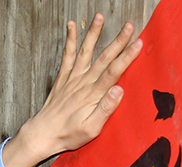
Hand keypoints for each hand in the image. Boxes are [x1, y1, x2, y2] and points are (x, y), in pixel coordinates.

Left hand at [1, 14, 141, 166]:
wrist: (43, 133)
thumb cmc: (68, 134)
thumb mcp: (91, 129)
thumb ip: (105, 109)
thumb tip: (119, 90)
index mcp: (94, 94)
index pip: (114, 71)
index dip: (127, 56)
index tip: (138, 43)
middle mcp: (84, 82)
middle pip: (104, 58)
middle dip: (118, 41)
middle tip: (130, 27)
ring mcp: (72, 78)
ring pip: (86, 51)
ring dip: (93, 33)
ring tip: (100, 17)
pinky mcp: (63, 78)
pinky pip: (67, 55)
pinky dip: (70, 40)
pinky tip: (71, 26)